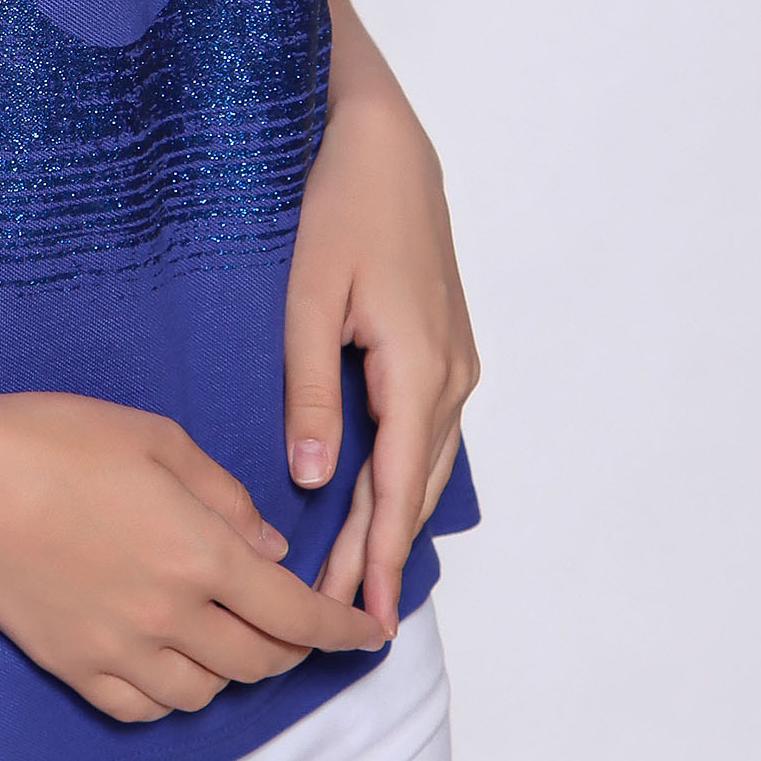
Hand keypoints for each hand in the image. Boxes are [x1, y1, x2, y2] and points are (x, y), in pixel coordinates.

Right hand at [0, 390, 386, 722]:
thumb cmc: (54, 440)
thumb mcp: (158, 440)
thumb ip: (225, 498)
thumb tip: (269, 552)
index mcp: (198, 554)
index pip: (295, 614)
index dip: (342, 630)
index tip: (368, 635)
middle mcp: (167, 615)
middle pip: (258, 661)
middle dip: (294, 649)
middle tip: (300, 627)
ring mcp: (117, 649)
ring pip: (206, 692)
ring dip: (235, 670)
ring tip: (234, 637)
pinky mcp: (73, 666)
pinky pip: (144, 708)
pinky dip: (174, 694)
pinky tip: (173, 664)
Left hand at [285, 0, 479, 637]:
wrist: (383, 137)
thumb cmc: (340, 204)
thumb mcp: (308, 297)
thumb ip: (308, 391)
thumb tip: (310, 478)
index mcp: (417, 368)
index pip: (395, 489)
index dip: (378, 560)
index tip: (363, 620)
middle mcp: (449, 373)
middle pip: (413, 488)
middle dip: (380, 556)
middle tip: (345, 623)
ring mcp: (453, 359)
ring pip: (422, 463)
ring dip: (390, 520)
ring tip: (355, 579)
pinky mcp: (442, 343)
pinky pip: (423, 430)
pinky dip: (400, 475)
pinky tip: (374, 500)